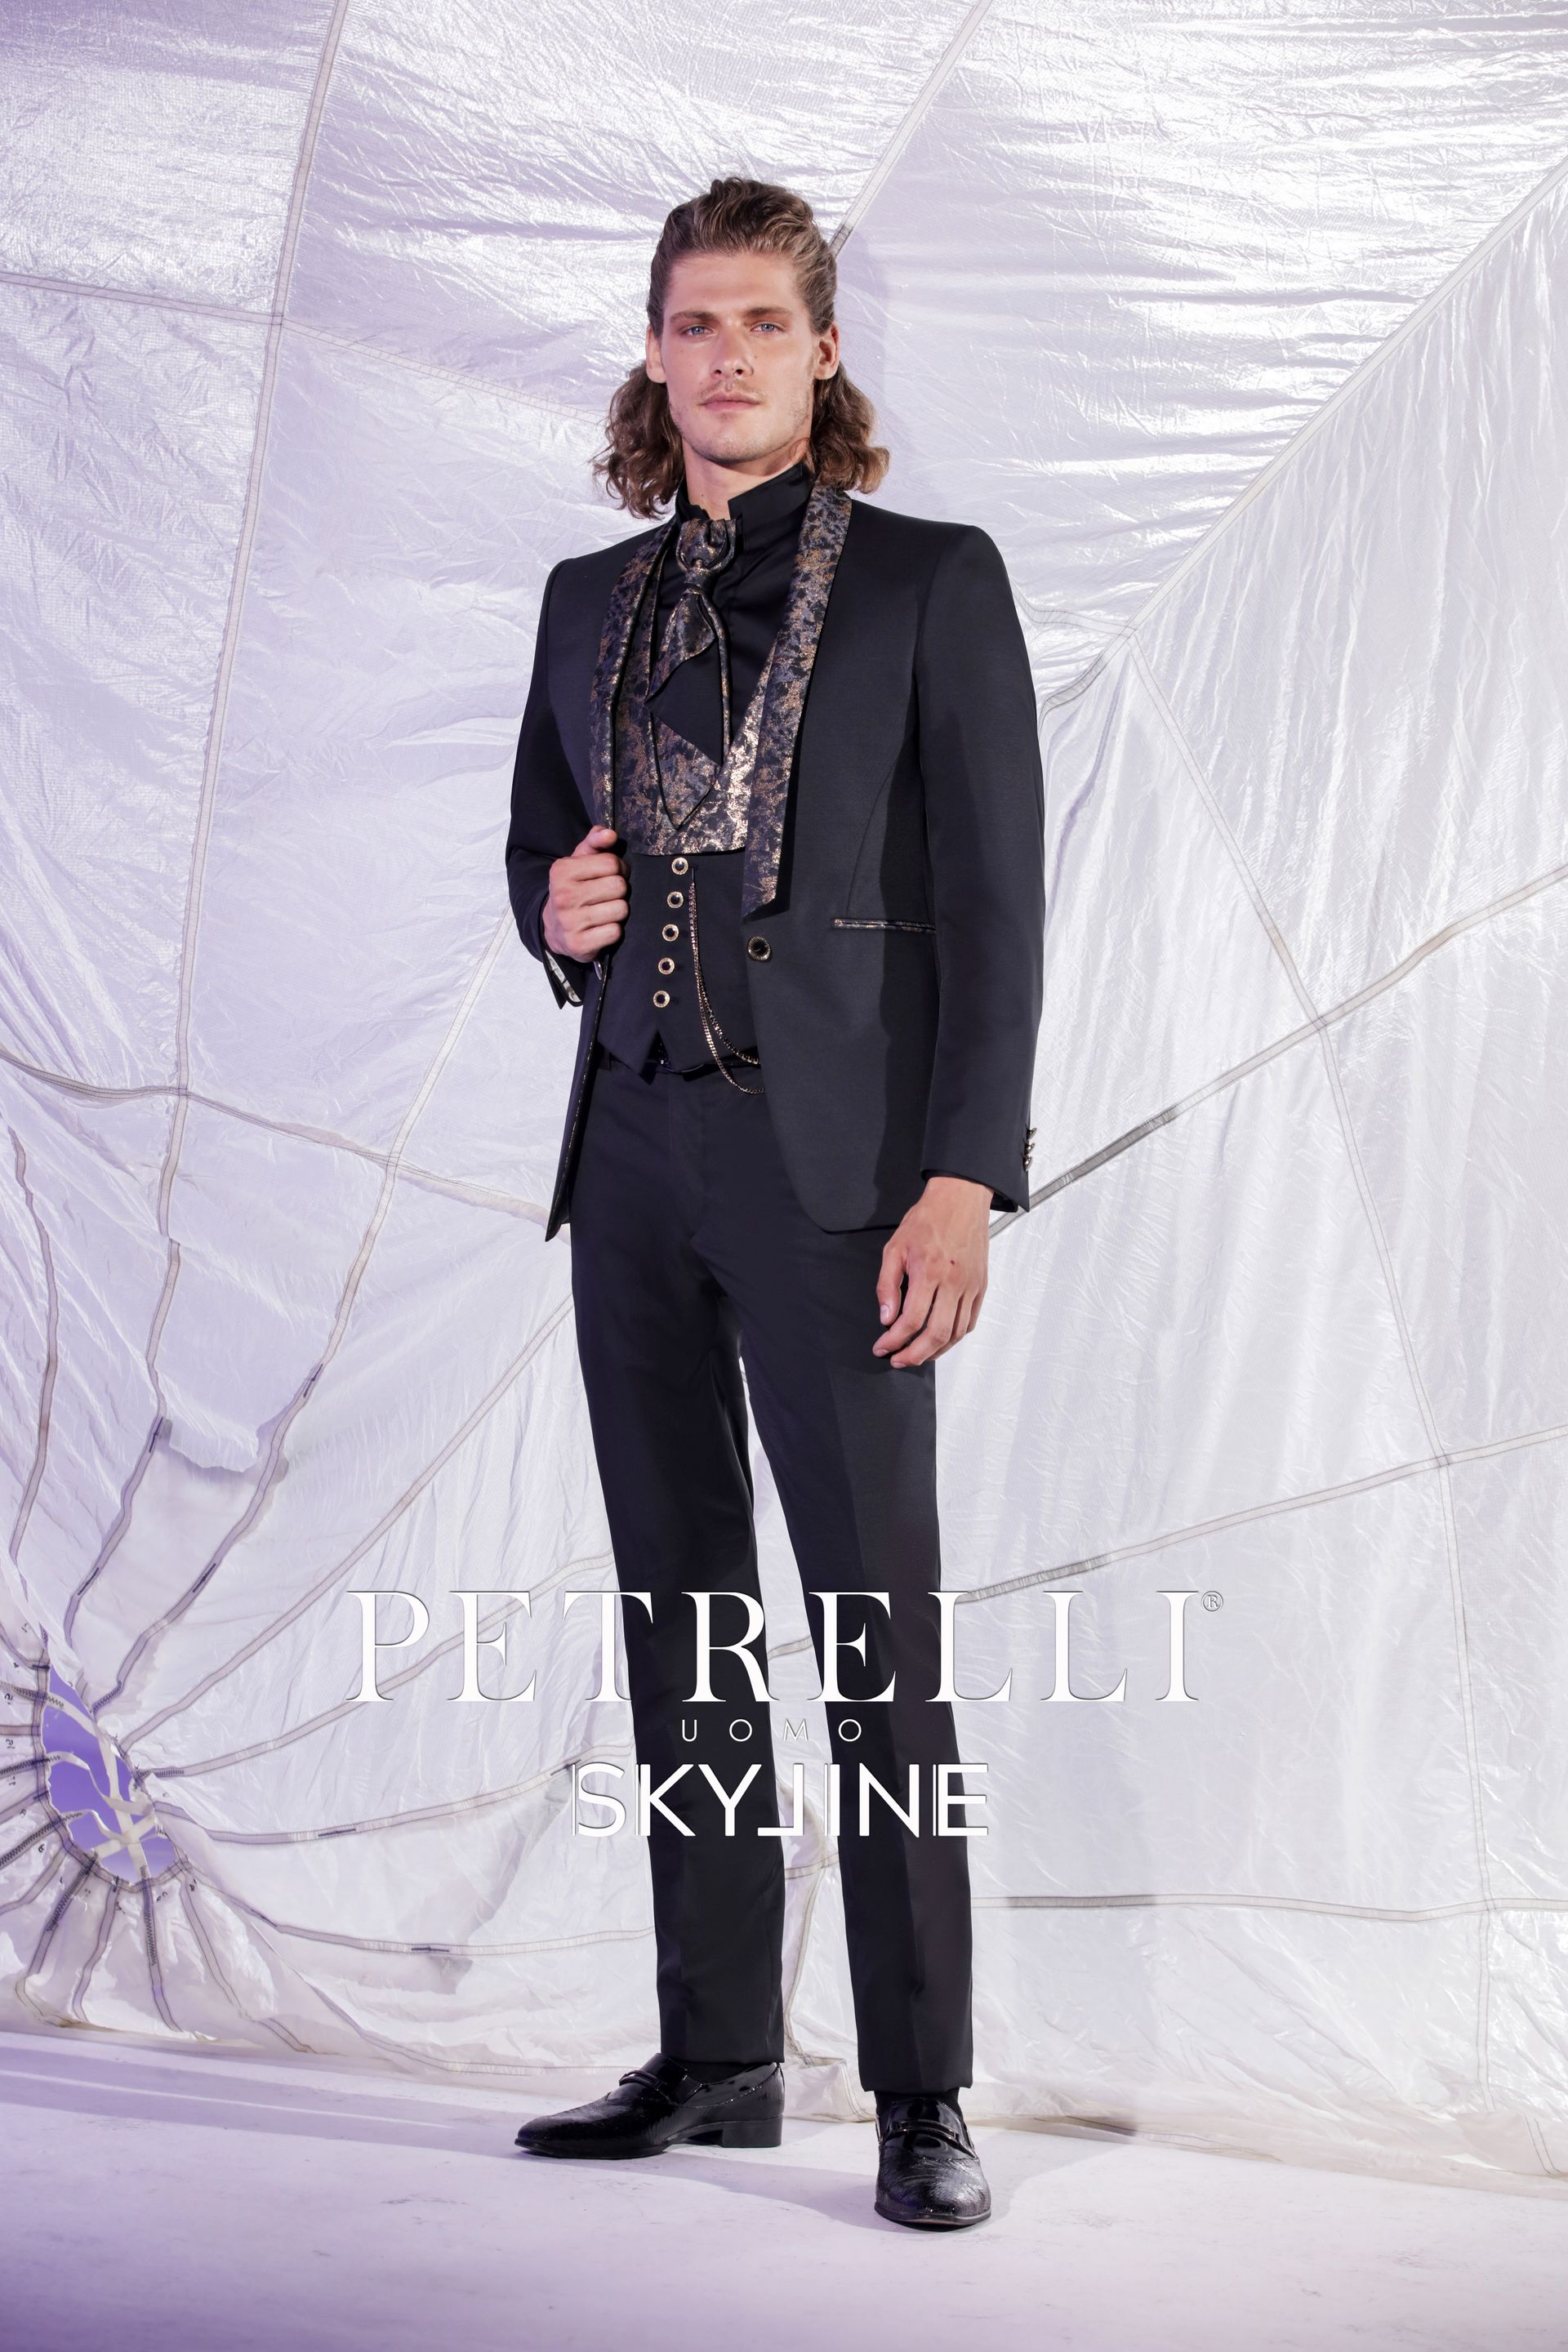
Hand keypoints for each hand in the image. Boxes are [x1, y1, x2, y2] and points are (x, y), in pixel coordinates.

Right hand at [543, 823, 627, 961]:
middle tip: (608, 895)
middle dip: (619, 891)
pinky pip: (615, 932)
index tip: (611, 875)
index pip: (611, 863)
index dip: (618, 869)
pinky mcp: (579, 944)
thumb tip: (609, 834)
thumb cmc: (573, 889)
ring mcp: (570, 922)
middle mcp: (563, 896)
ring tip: (605, 911)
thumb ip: (594, 842)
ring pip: (621, 909)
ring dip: (618, 911)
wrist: (554, 928)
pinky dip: (613, 931)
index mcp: (562, 871)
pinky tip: (601, 928)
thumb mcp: (578, 861)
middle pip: (619, 886)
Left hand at [873, 1176, 991, 1366]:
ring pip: (955, 1333)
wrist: (960, 1200)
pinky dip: (954, 1338)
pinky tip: (940, 1340)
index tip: (881, 1347)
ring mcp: (970, 1286)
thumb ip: (887, 1285)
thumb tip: (886, 1317)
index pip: (911, 1320)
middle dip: (913, 1355)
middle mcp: (953, 1282)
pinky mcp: (980, 1286)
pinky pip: (969, 1322)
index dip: (893, 1340)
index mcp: (929, 1271)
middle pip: (936, 1335)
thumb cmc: (927, 1220)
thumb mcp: (895, 1248)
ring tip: (917, 1355)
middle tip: (897, 1360)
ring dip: (935, 1351)